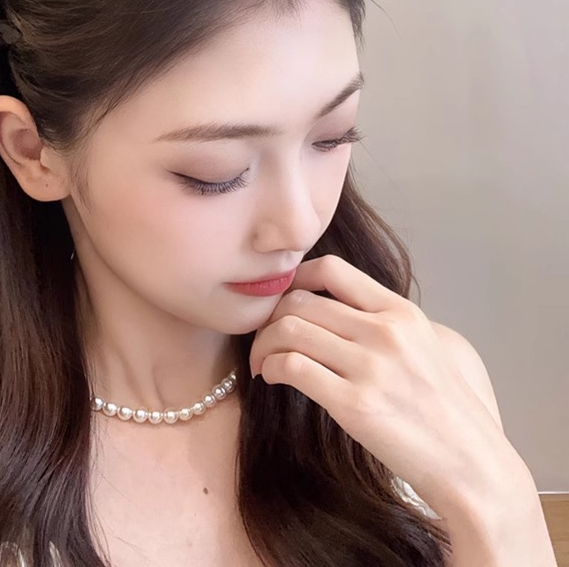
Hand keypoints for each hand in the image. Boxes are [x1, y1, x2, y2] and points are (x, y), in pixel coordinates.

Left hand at [249, 255, 521, 516]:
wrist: (471, 464)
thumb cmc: (443, 408)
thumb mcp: (423, 345)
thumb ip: (381, 321)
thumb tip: (330, 307)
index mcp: (400, 312)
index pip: (332, 269)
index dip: (295, 278)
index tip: (281, 299)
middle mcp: (384, 331)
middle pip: (300, 300)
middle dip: (269, 318)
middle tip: (264, 339)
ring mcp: (370, 367)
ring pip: (288, 329)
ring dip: (263, 344)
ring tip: (264, 362)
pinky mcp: (354, 403)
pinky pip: (291, 366)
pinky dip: (271, 367)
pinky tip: (272, 378)